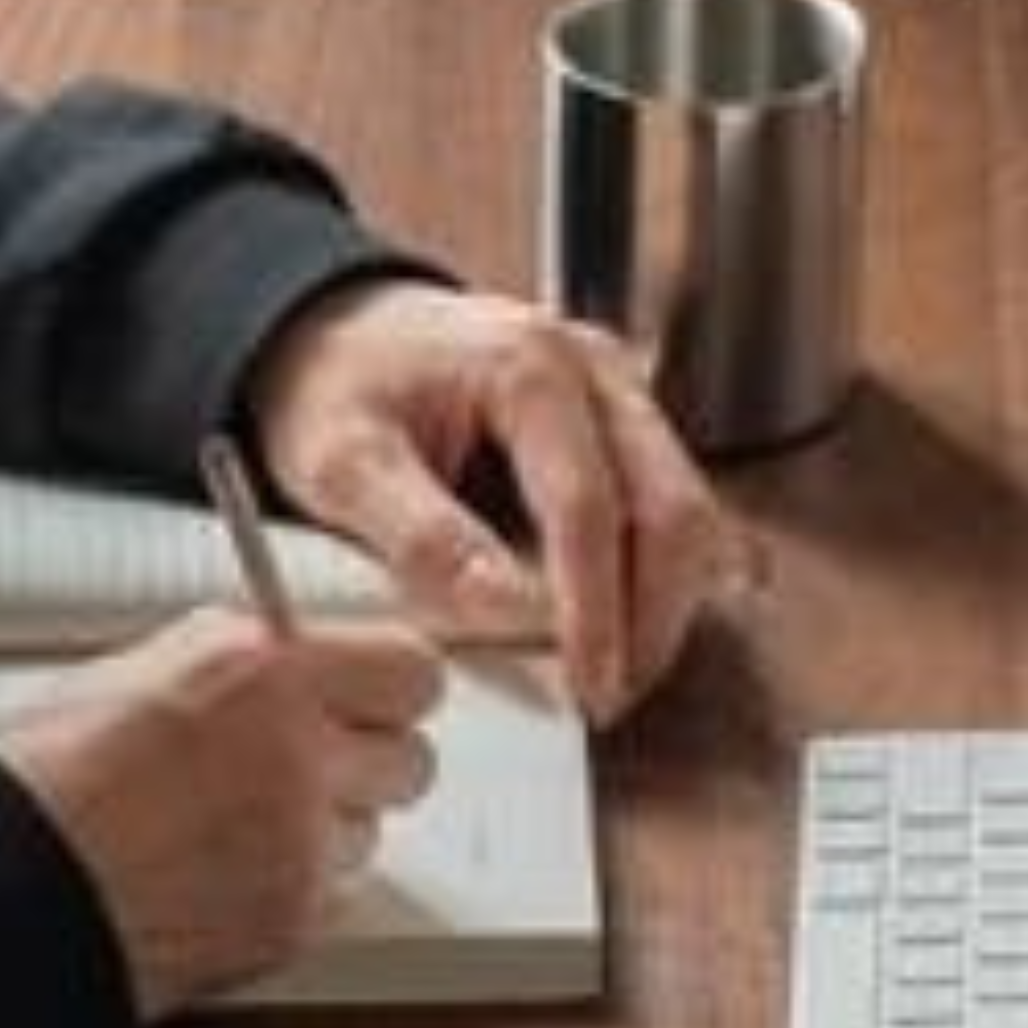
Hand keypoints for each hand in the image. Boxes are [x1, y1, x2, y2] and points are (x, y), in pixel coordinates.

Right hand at [0, 607, 443, 1019]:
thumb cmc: (41, 777)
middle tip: (311, 766)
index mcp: (261, 667)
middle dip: (369, 763)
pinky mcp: (291, 920)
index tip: (369, 697)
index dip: (389, 689)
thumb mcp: (142, 672)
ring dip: (328, 830)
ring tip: (237, 827)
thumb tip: (301, 669)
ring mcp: (300, 843)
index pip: (411, 670)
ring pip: (372, 833)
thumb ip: (245, 667)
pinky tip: (224, 875)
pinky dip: (297, 888)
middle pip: (412, 759)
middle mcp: (297, 750)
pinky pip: (335, 895)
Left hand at [242, 280, 757, 723]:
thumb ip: (420, 535)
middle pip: (673, 507)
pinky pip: (674, 505)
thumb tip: (506, 611)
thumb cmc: (335, 388)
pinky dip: (665, 574)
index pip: (590, 506)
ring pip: (692, 510)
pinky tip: (626, 626)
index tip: (589, 688)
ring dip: (667, 601)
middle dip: (653, 617)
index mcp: (527, 366)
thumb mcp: (341, 462)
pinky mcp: (626, 424)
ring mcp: (621, 393)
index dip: (596, 609)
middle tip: (609, 698)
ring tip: (612, 672)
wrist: (338, 330)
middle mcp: (596, 370)